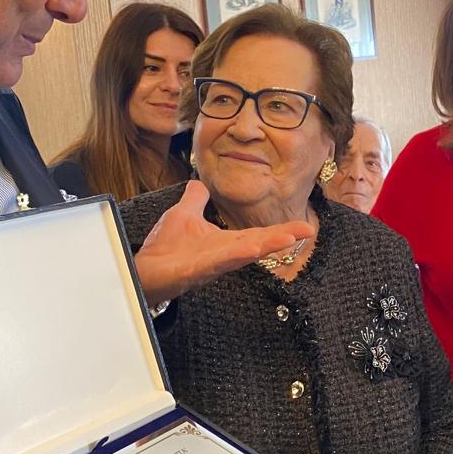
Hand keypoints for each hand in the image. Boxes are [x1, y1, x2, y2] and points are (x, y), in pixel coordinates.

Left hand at [133, 180, 313, 301]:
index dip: (281, 230)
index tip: (306, 226)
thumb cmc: (166, 248)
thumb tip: (200, 182)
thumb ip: (196, 198)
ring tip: (288, 239)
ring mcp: (212, 263)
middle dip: (283, 238)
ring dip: (265, 247)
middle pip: (258, 244)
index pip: (258, 234)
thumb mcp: (184, 214)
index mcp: (226, 241)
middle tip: (307, 230)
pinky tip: (251, 251)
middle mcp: (225, 254)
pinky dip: (235, 257)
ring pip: (243, 254)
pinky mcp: (197, 271)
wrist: (145, 271)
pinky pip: (218, 263)